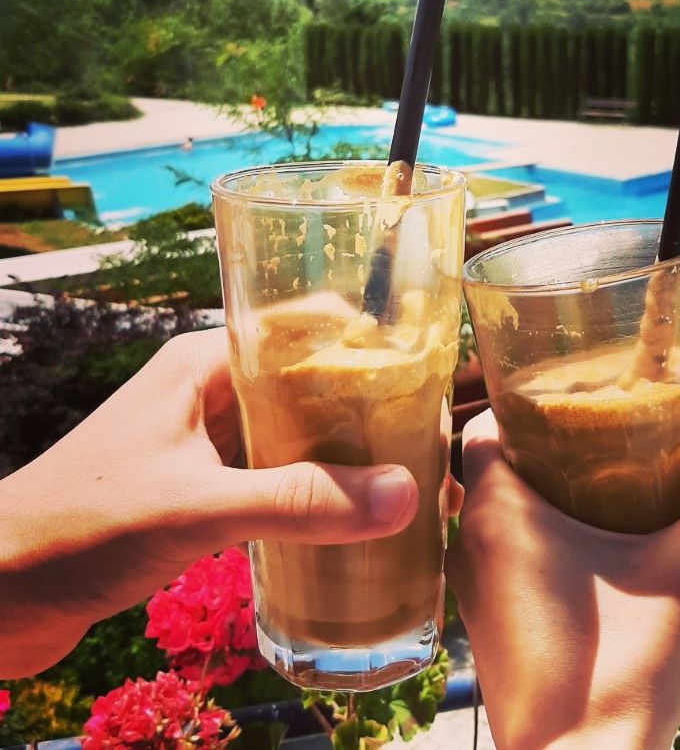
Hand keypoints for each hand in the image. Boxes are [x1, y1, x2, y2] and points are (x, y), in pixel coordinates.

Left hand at [0, 328, 422, 677]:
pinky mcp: (194, 490)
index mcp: (203, 365)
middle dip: (362, 406)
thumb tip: (401, 495)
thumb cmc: (82, 525)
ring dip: (338, 455)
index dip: (359, 338)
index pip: (297, 325)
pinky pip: (268, 479)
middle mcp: (206, 393)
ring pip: (289, 435)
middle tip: (425, 436)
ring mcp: (200, 443)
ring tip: (401, 478)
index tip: (421, 364)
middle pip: (302, 383)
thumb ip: (298, 502)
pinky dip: (307, 494)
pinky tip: (344, 522)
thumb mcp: (198, 507)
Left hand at [448, 411, 679, 749]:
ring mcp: (470, 589)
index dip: (521, 406)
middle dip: (538, 450)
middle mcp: (467, 543)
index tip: (567, 400)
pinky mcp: (484, 628)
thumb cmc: (618, 670)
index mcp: (496, 511)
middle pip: (491, 469)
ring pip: (493, 517)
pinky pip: (497, 561)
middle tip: (595, 440)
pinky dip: (531, 545)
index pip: (484, 427)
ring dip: (536, 500)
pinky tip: (585, 556)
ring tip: (597, 492)